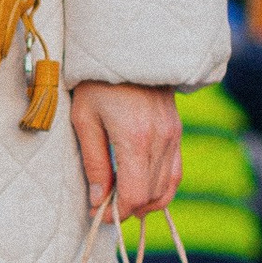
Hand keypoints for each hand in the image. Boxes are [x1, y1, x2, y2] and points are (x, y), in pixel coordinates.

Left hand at [70, 80, 181, 223]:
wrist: (128, 48)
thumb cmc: (97, 82)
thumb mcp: (84, 120)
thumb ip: (93, 163)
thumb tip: (97, 200)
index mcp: (134, 139)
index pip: (135, 195)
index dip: (117, 212)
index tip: (99, 214)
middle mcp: (160, 140)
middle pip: (152, 196)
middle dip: (129, 209)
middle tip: (106, 208)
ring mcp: (173, 136)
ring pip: (167, 188)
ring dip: (146, 201)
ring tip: (122, 202)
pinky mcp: (176, 132)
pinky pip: (175, 172)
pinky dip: (161, 187)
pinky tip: (142, 188)